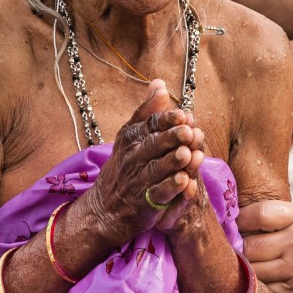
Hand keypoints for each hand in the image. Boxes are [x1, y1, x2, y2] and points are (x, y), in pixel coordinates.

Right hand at [81, 81, 207, 244]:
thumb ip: (147, 111)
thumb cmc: (123, 167)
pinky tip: (185, 181)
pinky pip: (158, 194)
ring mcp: (138, 181)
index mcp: (130, 139)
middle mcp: (133, 158)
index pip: (149, 125)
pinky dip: (171, 188)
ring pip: (157, 169)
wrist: (104, 209)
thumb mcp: (130, 136)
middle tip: (188, 131)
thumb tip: (160, 83)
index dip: (166, 120)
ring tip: (188, 153)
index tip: (182, 114)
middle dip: (170, 138)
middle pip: (153, 145)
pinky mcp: (144, 204)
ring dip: (172, 161)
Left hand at [239, 201, 292, 292]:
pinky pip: (267, 289)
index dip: (241, 219)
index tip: (237, 224)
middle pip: (249, 245)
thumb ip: (283, 219)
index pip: (258, 214)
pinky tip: (271, 280)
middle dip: (242, 247)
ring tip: (256, 265)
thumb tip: (245, 223)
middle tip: (243, 248)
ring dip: (251, 268)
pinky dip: (264, 286)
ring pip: (254, 270)